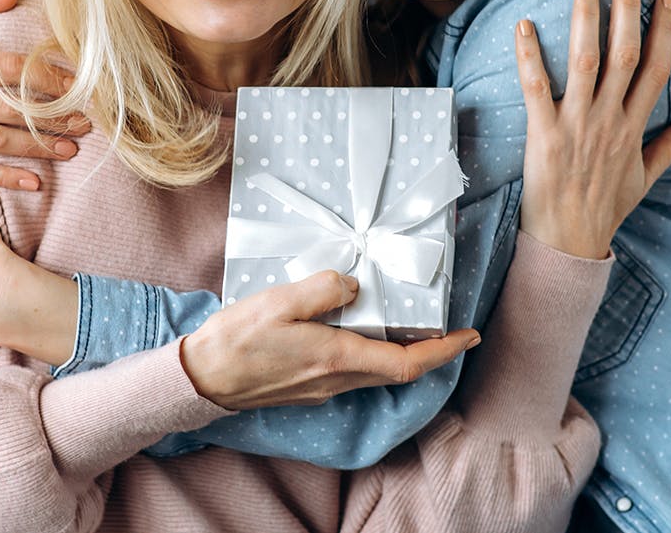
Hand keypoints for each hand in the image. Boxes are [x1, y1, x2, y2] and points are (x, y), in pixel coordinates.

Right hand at [179, 271, 480, 409]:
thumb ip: (322, 289)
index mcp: (336, 357)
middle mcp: (336, 378)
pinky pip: (353, 369)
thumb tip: (353, 284)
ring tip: (411, 319)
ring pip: (375, 370)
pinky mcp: (308, 385)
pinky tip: (362, 328)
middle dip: (430, 349)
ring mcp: (322, 386)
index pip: (407, 361)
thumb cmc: (236, 341)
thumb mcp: (279, 302)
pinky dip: (371, 350)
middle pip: (397, 368)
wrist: (201, 380)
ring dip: (401, 349)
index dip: (444, 350)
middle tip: (449, 324)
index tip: (469, 336)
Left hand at [513, 0, 670, 258]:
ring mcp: (577, 127)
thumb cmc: (604, 210)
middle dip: (627, 8)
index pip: (656, 68)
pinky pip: (537, 90)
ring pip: (587, 64)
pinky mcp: (543, 137)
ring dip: (586, 20)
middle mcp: (609, 121)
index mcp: (633, 127)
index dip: (664, 29)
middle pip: (625, 55)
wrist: (569, 245)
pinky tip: (523, 26)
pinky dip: (530, 58)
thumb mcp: (644, 177)